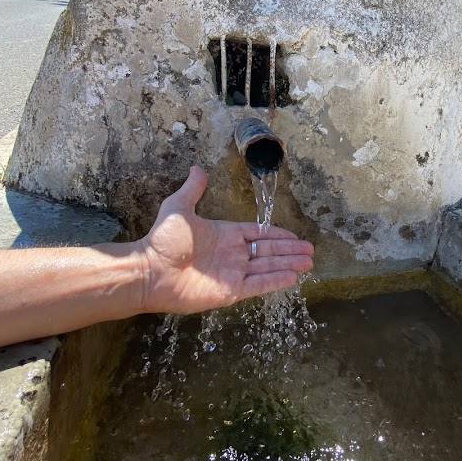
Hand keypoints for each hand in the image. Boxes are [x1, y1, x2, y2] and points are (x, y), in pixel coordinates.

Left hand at [136, 166, 313, 313]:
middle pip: (267, 251)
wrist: (151, 271)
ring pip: (267, 267)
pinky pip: (258, 285)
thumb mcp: (179, 207)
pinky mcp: (230, 291)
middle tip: (310, 250)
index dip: (276, 234)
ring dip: (288, 264)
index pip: (257, 234)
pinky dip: (275, 281)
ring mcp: (231, 273)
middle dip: (289, 250)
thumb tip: (198, 169)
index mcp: (224, 234)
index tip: (294, 236)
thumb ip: (193, 189)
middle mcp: (231, 254)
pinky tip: (292, 277)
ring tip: (309, 263)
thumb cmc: (163, 241)